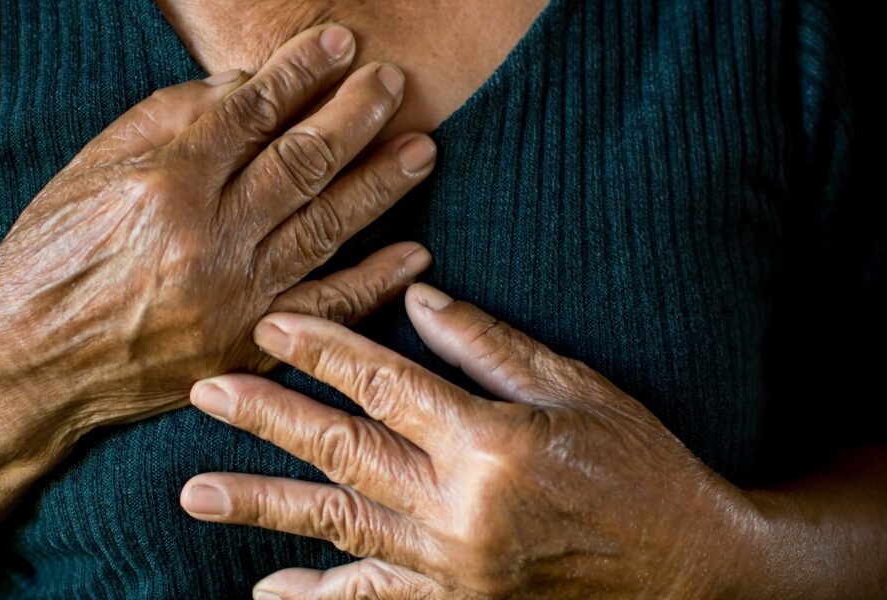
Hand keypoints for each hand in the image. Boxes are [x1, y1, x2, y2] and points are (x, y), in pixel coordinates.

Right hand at [0, 25, 437, 459]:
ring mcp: (232, 295)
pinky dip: (374, 281)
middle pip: (303, 163)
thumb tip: (240, 86)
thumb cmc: (45, 259)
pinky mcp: (244, 343)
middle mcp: (206, 237)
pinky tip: (414, 253)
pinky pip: (325, 308)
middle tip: (393, 84)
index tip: (339, 44)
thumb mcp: (86, 171)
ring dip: (381, 186)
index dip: (302, 73)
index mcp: (163, 183)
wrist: (25, 368)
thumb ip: (165, 121)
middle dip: (356, 116)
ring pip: (326, 227)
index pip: (252, 112)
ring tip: (422, 149)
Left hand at [181, 283, 762, 598]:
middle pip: (342, 451)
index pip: (385, 383)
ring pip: (338, 527)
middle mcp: (459, 509)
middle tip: (203, 390)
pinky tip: (267, 591)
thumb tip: (415, 296)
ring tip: (194, 491)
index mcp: (489, 443)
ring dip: (263, 506)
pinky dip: (318, 599)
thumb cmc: (643, 466)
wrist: (692, 570)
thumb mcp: (578, 390)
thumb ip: (489, 347)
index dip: (323, 348)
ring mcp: (453, 568)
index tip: (270, 323)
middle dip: (266, 418)